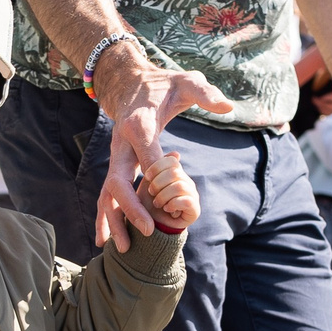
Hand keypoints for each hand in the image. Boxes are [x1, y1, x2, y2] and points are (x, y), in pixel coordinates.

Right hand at [91, 42, 233, 249]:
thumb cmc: (164, 86)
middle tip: (147, 231)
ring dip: (113, 222)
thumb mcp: (187, 81)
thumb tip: (227, 108)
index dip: (155, 174)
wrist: (130, 84)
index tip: (168, 195)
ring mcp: (115, 157)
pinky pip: (106, 195)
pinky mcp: (116, 166)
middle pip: (117, 180)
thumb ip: (206, 93)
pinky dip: (104, 219)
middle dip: (130, 208)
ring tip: (124, 249)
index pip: (146, 153)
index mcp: (138, 124)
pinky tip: (105, 242)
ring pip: (107, 193)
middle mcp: (121, 143)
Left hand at [137, 153, 199, 231]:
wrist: (147, 226)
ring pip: (180, 186)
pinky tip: (167, 209)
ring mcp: (192, 195)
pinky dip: (173, 204)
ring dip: (164, 196)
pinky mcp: (194, 210)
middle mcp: (186, 181)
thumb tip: (177, 154)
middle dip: (158, 184)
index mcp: (175, 172)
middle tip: (152, 193)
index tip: (147, 177)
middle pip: (175, 172)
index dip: (157, 167)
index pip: (172, 161)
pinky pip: (186, 201)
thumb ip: (157, 168)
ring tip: (158, 203)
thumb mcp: (147, 182)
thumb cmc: (144, 202)